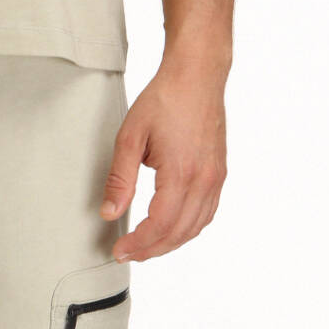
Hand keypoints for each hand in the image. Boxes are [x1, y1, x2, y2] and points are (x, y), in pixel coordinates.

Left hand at [99, 57, 226, 261]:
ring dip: (171, 242)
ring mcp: (215, 178)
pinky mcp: (219, 172)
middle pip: (179, 233)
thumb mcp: (131, 136)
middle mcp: (204, 180)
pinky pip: (207, 212)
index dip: (139, 244)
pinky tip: (173, 227)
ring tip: (147, 245)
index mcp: (181, 173)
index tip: (120, 249)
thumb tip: (110, 212)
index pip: (160, 225)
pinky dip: (189, 228)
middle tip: (128, 252)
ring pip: (196, 227)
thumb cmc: (165, 99)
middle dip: (152, 249)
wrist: (197, 75)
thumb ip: (120, 178)